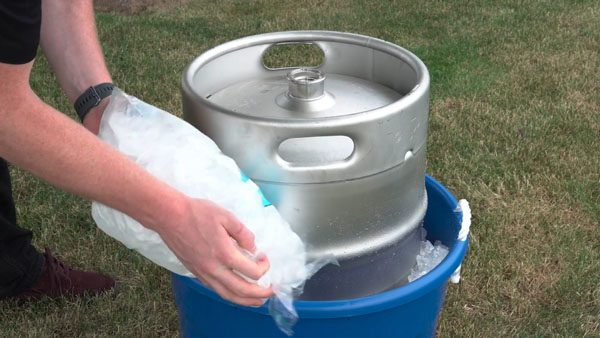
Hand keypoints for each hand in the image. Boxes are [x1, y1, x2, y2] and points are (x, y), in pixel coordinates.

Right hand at [156, 198, 272, 305]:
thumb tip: (253, 247)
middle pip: (242, 290)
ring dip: (246, 301)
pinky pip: (216, 290)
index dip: (264, 267)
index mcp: (225, 254)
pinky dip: (229, 295)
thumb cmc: (197, 213)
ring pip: (227, 295)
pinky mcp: (196, 273)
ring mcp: (203, 273)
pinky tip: (236, 292)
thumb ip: (243, 233)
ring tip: (258, 300)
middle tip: (271, 290)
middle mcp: (214, 268)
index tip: (265, 258)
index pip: (252, 271)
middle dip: (260, 293)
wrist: (169, 216)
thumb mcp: (226, 216)